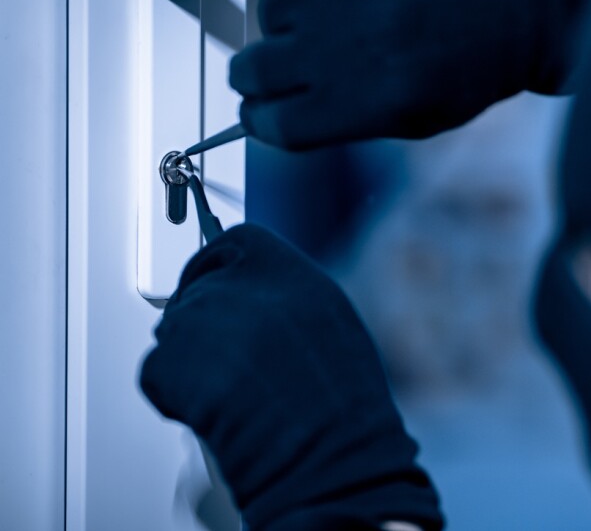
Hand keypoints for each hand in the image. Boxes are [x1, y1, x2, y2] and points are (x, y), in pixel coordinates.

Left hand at [140, 224, 442, 530]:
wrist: (318, 442)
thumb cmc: (337, 392)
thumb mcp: (330, 318)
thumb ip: (290, 296)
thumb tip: (267, 305)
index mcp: (278, 264)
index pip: (233, 242)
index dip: (220, 264)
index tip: (217, 279)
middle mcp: (231, 282)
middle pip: (199, 290)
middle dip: (207, 321)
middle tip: (228, 357)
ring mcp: (193, 319)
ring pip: (177, 332)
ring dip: (194, 358)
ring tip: (233, 391)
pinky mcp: (165, 361)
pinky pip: (160, 373)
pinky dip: (176, 394)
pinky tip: (215, 410)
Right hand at [231, 0, 590, 149]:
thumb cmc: (481, 59)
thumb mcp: (420, 116)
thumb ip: (347, 120)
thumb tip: (288, 114)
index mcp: (365, 103)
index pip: (273, 124)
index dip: (263, 121)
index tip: (263, 113)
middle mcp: (343, 46)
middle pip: (251, 70)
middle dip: (256, 77)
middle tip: (274, 71)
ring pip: (269, 15)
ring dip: (291, 25)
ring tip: (338, 20)